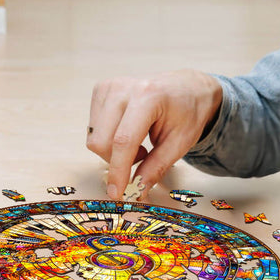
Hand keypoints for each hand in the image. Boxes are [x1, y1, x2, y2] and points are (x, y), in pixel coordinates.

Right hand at [87, 70, 222, 198]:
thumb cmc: (187, 112)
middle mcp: (123, 88)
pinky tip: (127, 131)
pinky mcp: (101, 89)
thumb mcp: (180, 143)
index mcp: (148, 96)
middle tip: (143, 156)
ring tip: (138, 142)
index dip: (118, 170)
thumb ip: (156, 167)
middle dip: (118, 161)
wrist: (185, 87)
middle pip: (102, 141)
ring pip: (94, 137)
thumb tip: (136, 192)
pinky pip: (93, 127)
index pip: (123, 140)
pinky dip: (108, 138)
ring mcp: (109, 86)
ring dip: (113, 150)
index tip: (117, 193)